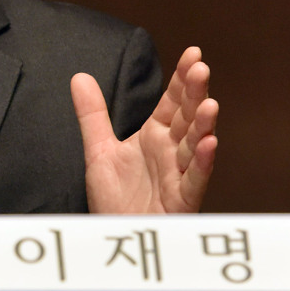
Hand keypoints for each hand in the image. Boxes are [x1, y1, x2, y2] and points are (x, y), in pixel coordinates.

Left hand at [74, 46, 217, 213]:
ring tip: (210, 103)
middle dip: (194, 94)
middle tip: (200, 69)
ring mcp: (178, 175)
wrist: (114, 237)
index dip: (182, 79)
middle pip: (187, 118)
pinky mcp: (181, 200)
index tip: (193, 53)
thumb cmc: (115, 198)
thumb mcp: (99, 151)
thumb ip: (93, 115)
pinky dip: (202, 163)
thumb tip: (79, 76)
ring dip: (203, 125)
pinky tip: (209, 144)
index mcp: (156, 137)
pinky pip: (194, 180)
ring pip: (194, 146)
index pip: (173, 102)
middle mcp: (171, 152)